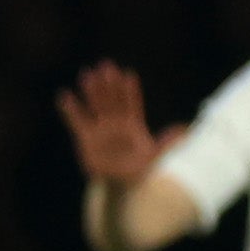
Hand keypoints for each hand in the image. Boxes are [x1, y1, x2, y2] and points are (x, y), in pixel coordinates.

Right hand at [56, 63, 184, 185]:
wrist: (119, 184)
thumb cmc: (139, 171)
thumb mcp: (155, 156)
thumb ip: (166, 142)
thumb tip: (185, 129)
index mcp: (133, 125)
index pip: (132, 104)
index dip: (130, 91)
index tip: (128, 75)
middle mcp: (116, 124)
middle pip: (112, 100)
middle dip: (109, 84)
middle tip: (106, 66)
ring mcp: (100, 129)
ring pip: (96, 106)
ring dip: (92, 91)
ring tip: (87, 74)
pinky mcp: (86, 138)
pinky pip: (76, 121)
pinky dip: (70, 109)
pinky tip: (64, 95)